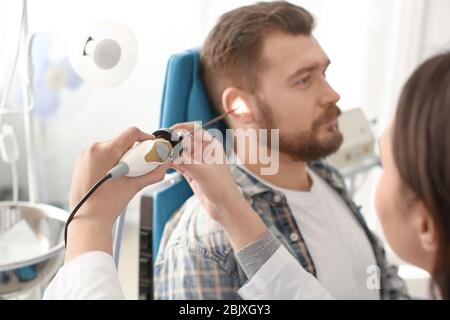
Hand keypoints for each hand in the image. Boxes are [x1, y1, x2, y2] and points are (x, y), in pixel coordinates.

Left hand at [66, 127, 167, 261]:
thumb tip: (164, 167)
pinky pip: (101, 155)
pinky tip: (115, 176)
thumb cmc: (105, 205)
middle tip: (140, 165)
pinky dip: (111, 161)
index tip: (151, 146)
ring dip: (123, 157)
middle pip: (121, 141)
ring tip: (126, 174)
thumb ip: (153, 174)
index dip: (145, 137)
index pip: (131, 133)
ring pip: (111, 148)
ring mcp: (85, 155)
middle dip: (134, 151)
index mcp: (105, 151)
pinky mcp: (82, 163)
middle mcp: (93, 149)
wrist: (87, 220)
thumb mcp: (134, 186)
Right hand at [170, 123, 246, 222]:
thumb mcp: (202, 172)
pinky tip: (162, 164)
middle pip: (185, 141)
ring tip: (158, 155)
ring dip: (170, 154)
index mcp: (212, 146)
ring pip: (180, 154)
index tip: (170, 130)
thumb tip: (169, 154)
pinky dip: (171, 163)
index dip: (183, 127)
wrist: (225, 207)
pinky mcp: (192, 174)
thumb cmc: (221, 187)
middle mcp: (204, 153)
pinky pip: (179, 164)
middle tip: (160, 146)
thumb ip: (185, 162)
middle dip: (173, 143)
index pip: (196, 129)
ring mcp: (198, 163)